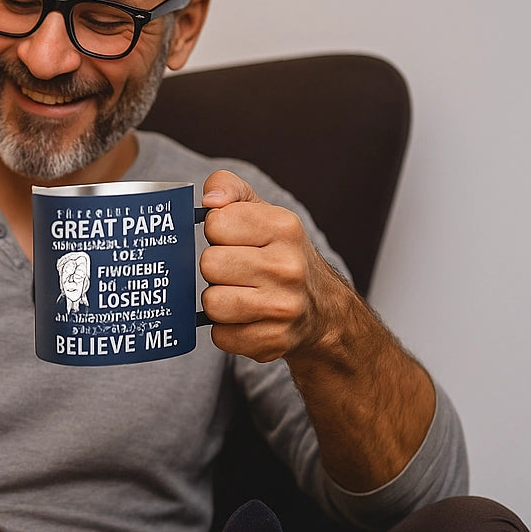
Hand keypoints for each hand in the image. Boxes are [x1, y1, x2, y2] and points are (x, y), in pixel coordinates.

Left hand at [198, 169, 346, 363]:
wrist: (322, 310)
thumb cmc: (280, 256)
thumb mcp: (262, 213)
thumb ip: (230, 190)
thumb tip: (210, 199)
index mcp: (283, 228)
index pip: (216, 223)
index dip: (217, 233)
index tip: (232, 240)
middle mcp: (288, 267)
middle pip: (209, 264)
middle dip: (215, 269)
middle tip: (235, 272)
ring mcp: (283, 307)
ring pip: (212, 303)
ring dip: (217, 301)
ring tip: (239, 295)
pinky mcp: (273, 341)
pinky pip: (220, 336)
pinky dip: (226, 330)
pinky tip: (246, 320)